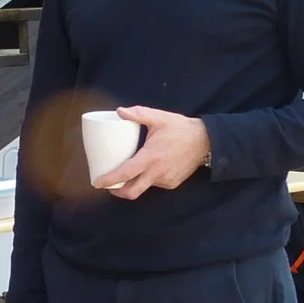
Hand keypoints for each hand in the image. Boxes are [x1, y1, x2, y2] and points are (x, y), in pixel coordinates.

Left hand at [95, 106, 210, 199]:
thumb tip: (119, 111)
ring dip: (133, 183)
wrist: (206, 141)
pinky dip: (147, 179)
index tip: (97, 182)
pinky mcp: (173, 183)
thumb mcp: (159, 118)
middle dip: (117, 192)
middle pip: (131, 192)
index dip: (109, 181)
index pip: (124, 174)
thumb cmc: (181, 128)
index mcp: (150, 158)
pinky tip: (147, 169)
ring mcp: (165, 180)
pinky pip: (155, 184)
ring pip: (143, 187)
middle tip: (108, 185)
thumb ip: (138, 113)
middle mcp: (156, 173)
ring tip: (128, 172)